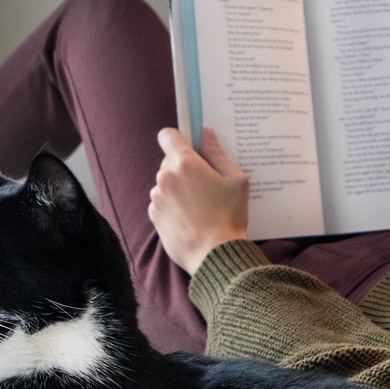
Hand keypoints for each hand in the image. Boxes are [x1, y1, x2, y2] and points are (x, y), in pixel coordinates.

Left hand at [148, 127, 249, 274]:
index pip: (168, 135)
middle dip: (185, 167)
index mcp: (185, 163)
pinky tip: (190, 217)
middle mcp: (165, 177)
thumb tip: (206, 132)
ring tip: (200, 205)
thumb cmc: (229, 216)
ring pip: (166, 182)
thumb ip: (217, 153)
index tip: (190, 147)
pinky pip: (162, 201)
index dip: (178, 138)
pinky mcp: (154, 216)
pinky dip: (173, 205)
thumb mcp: (236, 180)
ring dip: (178, 187)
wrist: (215, 256)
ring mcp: (157, 197)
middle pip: (170, 161)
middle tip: (206, 184)